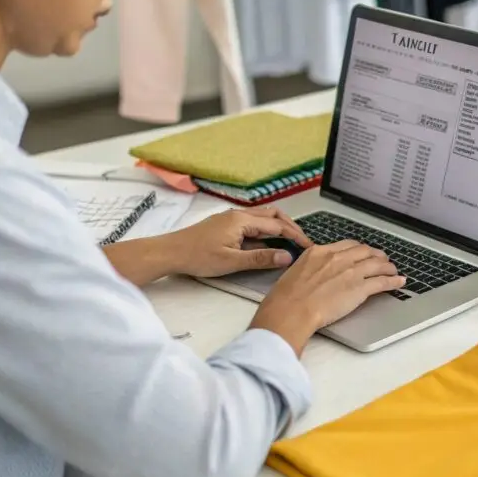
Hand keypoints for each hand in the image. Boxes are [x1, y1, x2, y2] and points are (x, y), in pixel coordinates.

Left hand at [165, 207, 313, 277]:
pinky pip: (252, 224)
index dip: (296, 236)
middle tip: (303, 241)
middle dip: (290, 227)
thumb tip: (287, 257)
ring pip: (263, 218)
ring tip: (290, 242)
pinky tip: (268, 244)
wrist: (169, 252)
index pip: (277, 226)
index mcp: (241, 220)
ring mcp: (231, 219)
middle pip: (273, 215)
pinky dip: (266, 231)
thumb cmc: (196, 256)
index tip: (308, 246)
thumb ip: (261, 258)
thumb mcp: (232, 261)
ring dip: (278, 228)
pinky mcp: (226, 225)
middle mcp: (238, 215)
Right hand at [249, 240, 404, 353]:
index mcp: (320, 252)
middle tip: (381, 260)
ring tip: (393, 270)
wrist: (292, 310)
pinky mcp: (360, 287)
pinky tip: (399, 282)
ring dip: (387, 266)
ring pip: (377, 263)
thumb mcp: (294, 271)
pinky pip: (383, 281)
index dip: (358, 250)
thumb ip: (309, 267)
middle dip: (376, 255)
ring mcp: (351, 271)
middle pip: (365, 251)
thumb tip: (312, 271)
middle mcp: (338, 257)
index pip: (346, 245)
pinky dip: (394, 281)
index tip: (362, 253)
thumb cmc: (286, 298)